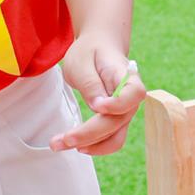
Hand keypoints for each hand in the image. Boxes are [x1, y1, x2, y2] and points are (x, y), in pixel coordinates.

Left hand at [52, 36, 144, 155]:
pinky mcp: (115, 120)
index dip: (119, 104)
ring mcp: (124, 111)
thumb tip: (98, 108)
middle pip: (118, 121)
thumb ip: (91, 84)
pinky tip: (74, 144)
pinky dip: (94, 145)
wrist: (100, 48)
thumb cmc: (90, 52)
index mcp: (126, 76)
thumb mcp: (82, 62)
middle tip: (60, 139)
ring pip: (116, 137)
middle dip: (90, 134)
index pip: (134, 94)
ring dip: (90, 145)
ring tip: (59, 145)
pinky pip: (110, 139)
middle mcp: (130, 97)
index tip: (98, 106)